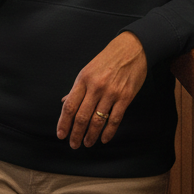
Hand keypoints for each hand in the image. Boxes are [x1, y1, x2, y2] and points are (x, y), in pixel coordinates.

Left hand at [56, 32, 147, 149]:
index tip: (61, 135)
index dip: (64, 123)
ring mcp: (111, 92)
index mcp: (83, 79)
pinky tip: (104, 139)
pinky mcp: (125, 97)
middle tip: (74, 145)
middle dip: (76, 134)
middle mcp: (96, 87)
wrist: (132, 48)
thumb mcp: (88, 70)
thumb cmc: (108, 59)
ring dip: (91, 136)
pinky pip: (115, 119)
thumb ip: (77, 88)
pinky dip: (108, 132)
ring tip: (87, 143)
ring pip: (97, 121)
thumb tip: (64, 103)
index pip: (69, 106)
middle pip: (82, 117)